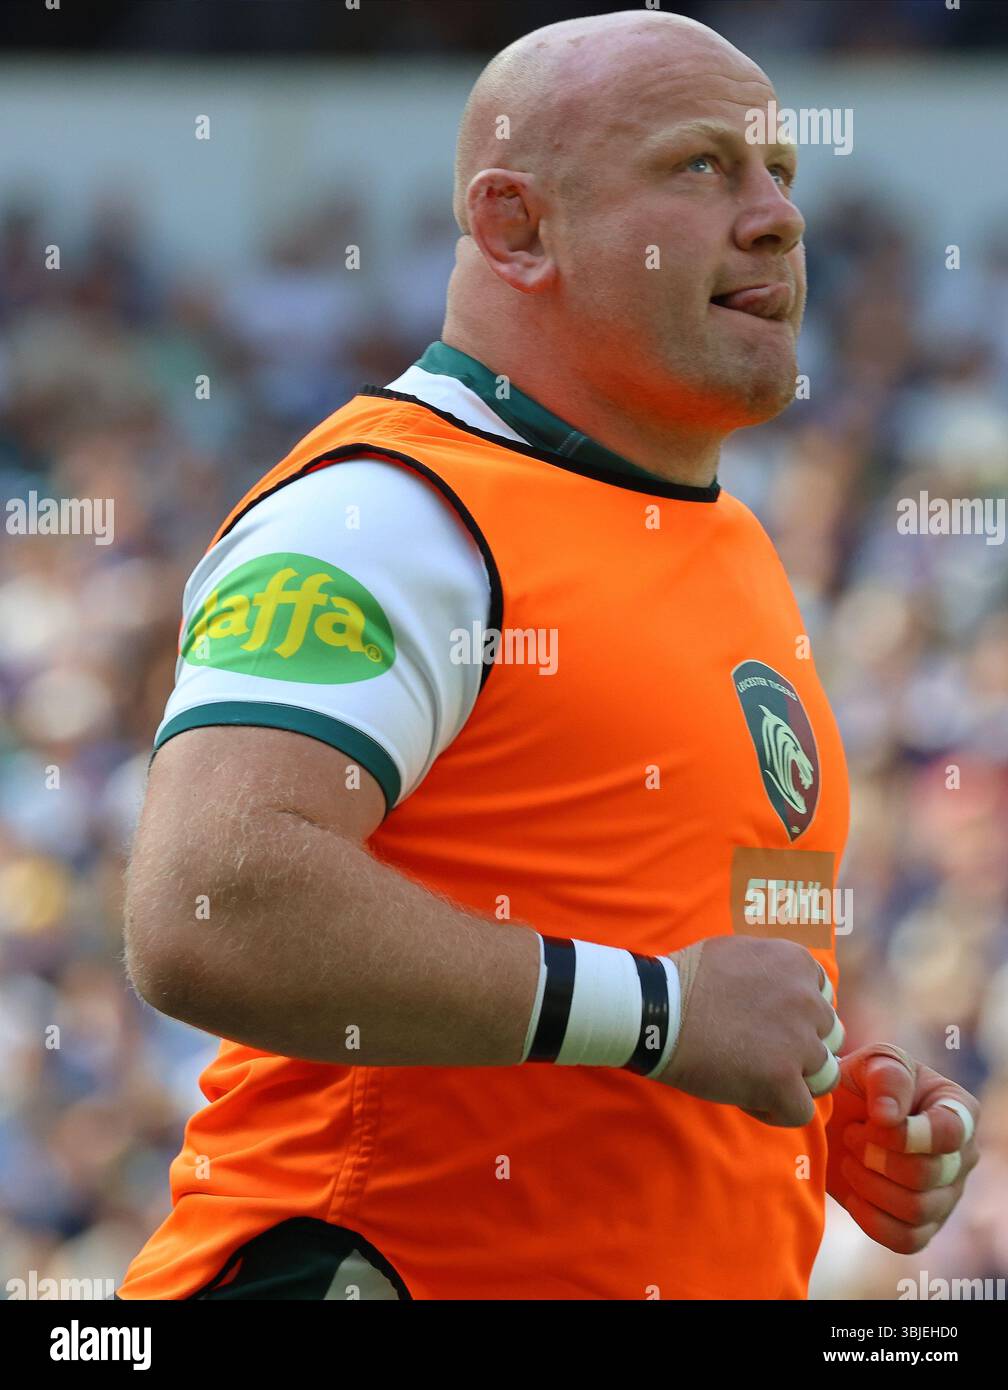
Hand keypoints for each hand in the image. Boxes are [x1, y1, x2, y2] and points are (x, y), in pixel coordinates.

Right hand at [655, 936, 841, 1125]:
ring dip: (795, 1080)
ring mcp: (798, 1043)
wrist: (656, 1010)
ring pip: (823, 1076)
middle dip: (800, 1048)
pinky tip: (747, 1096)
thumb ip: (774, 968)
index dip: (798, 1018)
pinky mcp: (782, 1081)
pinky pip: (800, 1110)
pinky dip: (775, 1110)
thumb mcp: (739, 951)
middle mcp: (808, 1000)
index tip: (767, 1024)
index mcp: (798, 963)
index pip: (823, 1001)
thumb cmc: (687, 980)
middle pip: (826, 1038)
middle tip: (759, 1052)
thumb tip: (788, 985)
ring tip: (757, 1077)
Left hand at [825, 1044, 979, 1253]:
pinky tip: (854, 1192)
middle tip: (852, 1134)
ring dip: (870, 1183)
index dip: (907, 1132)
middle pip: (928, 1174)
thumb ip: (887, 1077)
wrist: (834, 1118)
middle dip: (878, 1155)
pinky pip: (905, 1240)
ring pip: (916, 1209)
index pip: (949, 1133)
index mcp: (958, 1110)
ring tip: (851, 1158)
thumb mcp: (873, 1062)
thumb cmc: (861, 1084)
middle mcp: (962, 1157)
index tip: (873, 1118)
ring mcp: (945, 1196)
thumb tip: (889, 1116)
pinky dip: (870, 1217)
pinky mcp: (922, 1227)